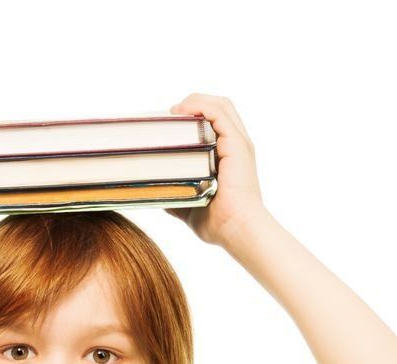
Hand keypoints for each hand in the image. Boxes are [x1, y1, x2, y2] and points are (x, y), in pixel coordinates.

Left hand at [165, 94, 265, 246]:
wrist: (237, 229)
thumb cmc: (219, 224)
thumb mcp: (192, 207)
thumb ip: (179, 196)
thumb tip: (158, 193)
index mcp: (230, 156)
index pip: (217, 123)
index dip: (196, 116)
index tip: (172, 124)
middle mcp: (237, 145)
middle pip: (219, 108)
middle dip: (195, 104)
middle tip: (171, 115)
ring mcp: (238, 143)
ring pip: (220, 105)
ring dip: (196, 102)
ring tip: (175, 111)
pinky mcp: (236, 144)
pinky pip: (219, 112)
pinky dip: (200, 106)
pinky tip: (182, 111)